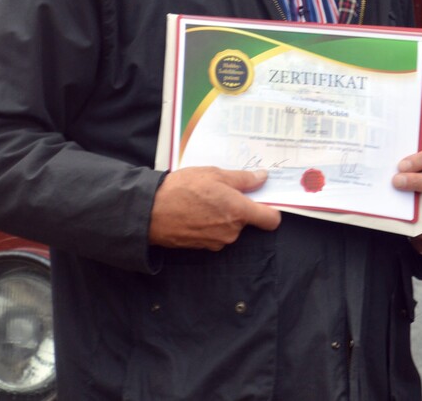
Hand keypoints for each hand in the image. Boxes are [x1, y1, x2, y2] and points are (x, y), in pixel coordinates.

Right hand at [148, 166, 281, 250]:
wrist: (150, 212)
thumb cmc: (183, 189)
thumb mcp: (215, 174)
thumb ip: (243, 179)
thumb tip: (263, 178)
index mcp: (239, 212)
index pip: (271, 220)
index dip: (271, 211)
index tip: (264, 201)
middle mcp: (231, 231)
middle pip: (247, 221)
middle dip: (238, 208)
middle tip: (221, 191)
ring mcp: (217, 242)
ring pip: (230, 227)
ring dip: (222, 215)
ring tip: (204, 200)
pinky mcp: (203, 247)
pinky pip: (215, 234)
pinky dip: (210, 224)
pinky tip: (195, 211)